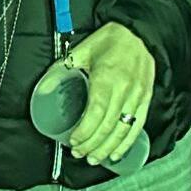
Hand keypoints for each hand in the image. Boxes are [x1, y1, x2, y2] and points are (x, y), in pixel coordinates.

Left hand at [59, 22, 157, 164]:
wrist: (140, 32)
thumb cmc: (110, 40)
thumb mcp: (83, 50)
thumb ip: (64, 67)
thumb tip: (45, 86)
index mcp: (106, 77)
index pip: (96, 112)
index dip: (84, 131)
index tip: (73, 141)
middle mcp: (124, 90)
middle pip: (108, 126)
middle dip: (92, 144)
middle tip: (79, 154)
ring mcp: (137, 97)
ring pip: (123, 130)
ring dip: (107, 148)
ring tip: (94, 158)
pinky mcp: (146, 99)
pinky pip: (137, 126)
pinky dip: (126, 143)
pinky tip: (116, 153)